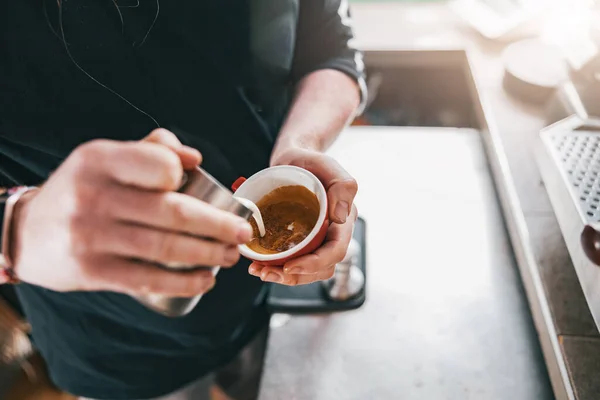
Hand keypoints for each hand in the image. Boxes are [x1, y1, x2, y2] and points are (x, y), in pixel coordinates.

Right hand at [11, 129, 252, 296]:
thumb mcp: (106, 159)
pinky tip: (206, 281)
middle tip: (242, 233)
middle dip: (219, 225)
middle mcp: (93, 195)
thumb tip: (194, 158)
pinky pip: (149, 279)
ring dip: (209, 254)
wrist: (27, 233)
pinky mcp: (92, 271)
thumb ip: (150, 150)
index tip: (207, 189)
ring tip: (229, 256)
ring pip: (166, 248)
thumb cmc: (84, 190)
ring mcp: (91, 236)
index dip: (185, 174)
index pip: (157, 163)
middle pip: (172, 212)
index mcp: (99, 159)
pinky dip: (185, 282)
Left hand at [248, 147, 357, 284]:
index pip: (335, 251)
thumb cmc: (310, 160)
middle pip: (322, 267)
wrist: (293, 158)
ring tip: (261, 272)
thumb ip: (343, 185)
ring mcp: (317, 238)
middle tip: (267, 273)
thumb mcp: (326, 164)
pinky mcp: (301, 240)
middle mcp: (333, 232)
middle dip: (296, 276)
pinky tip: (260, 265)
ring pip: (309, 269)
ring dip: (285, 277)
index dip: (314, 264)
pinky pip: (295, 260)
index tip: (289, 267)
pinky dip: (278, 268)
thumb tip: (341, 217)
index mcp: (344, 219)